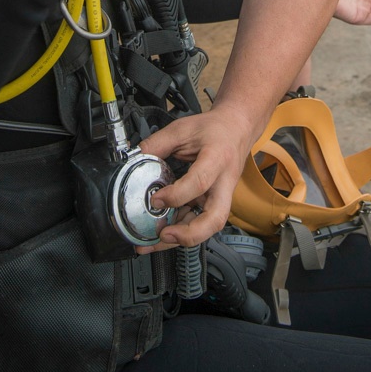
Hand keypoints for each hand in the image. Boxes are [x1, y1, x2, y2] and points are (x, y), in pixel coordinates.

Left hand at [135, 103, 255, 249]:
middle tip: (164, 235)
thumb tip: (133, 159)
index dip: (176, 194)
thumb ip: (156, 144)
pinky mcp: (215, 202)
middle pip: (215, 219)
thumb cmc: (214, 129)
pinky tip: (162, 233)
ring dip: (181, 239)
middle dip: (189, 234)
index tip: (156, 198)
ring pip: (208, 227)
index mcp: (217, 158)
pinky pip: (200, 221)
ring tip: (153, 242)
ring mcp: (222, 196)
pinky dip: (181, 231)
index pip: (199, 182)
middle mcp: (224, 183)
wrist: (237, 129)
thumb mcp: (182, 129)